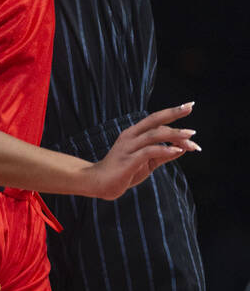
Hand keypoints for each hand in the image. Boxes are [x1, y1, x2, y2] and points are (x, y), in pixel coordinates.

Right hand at [79, 103, 198, 199]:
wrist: (99, 183)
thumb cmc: (123, 172)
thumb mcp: (146, 163)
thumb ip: (162, 154)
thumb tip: (183, 148)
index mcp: (133, 133)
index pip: (155, 119)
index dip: (171, 112)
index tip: (188, 107)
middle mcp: (130, 136)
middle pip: (154, 120)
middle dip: (172, 113)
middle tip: (190, 107)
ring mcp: (128, 147)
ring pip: (153, 135)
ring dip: (173, 134)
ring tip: (190, 135)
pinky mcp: (128, 160)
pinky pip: (148, 151)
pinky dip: (164, 149)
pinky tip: (177, 150)